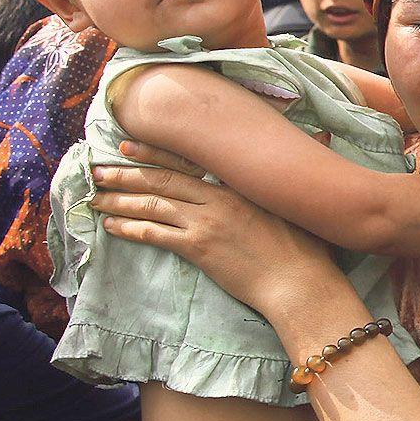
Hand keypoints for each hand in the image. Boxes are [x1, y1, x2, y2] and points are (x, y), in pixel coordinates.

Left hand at [90, 141, 342, 318]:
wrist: (301, 282)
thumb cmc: (308, 248)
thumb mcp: (303, 204)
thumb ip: (297, 173)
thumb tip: (324, 137)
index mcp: (240, 185)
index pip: (189, 162)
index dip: (155, 152)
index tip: (128, 145)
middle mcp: (218, 199)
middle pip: (162, 180)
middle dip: (126, 173)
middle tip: (98, 169)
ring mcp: (206, 223)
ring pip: (152, 204)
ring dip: (119, 199)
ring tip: (95, 197)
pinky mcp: (197, 249)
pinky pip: (154, 233)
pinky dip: (129, 226)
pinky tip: (111, 224)